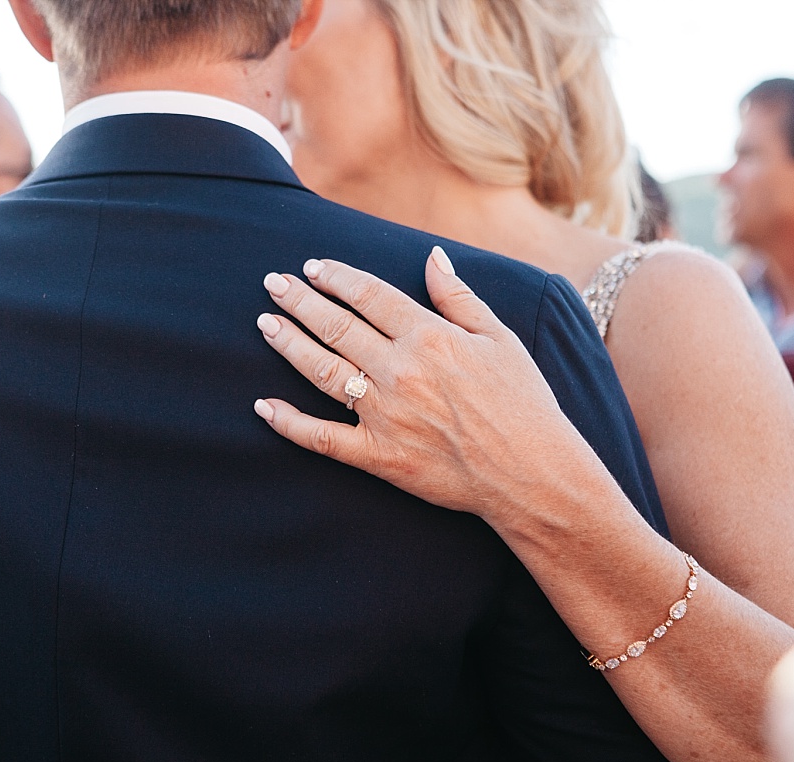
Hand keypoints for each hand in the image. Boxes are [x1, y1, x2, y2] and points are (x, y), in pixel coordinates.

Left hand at [253, 247, 588, 521]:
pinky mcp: (377, 455)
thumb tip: (433, 257)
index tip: (313, 267)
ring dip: (289, 344)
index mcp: (429, 337)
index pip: (369, 295)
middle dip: (300, 301)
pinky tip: (263, 406)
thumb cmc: (523, 404)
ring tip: (266, 323)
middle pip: (336, 325)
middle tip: (273, 284)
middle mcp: (399, 370)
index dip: (336, 277)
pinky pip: (322, 437)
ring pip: (322, 370)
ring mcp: (384, 414)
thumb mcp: (500, 339)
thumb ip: (459, 297)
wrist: (530, 472)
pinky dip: (289, 422)